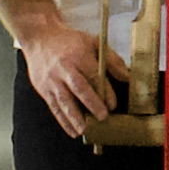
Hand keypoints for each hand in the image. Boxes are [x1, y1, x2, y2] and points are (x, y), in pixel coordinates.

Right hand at [14, 18, 119, 141]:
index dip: (104, 91)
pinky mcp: (43, 89)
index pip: (93, 75)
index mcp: (78, 56)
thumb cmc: (70, 42)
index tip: (112, 104)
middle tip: (103, 117)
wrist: (40, 38)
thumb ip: (112, 60)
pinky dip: (63, 121)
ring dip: (74, 117)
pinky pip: (54, 107)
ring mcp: (52, 79)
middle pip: (78, 88)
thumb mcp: (93, 42)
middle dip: (91, 104)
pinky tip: (73, 131)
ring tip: (84, 130)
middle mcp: (64, 68)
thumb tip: (128, 77)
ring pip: (63, 100)